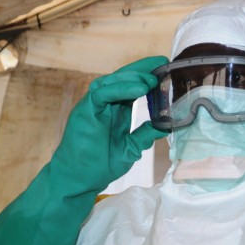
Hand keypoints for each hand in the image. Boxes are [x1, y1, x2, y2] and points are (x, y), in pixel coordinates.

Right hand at [52, 56, 169, 189]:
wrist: (78, 180)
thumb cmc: (100, 164)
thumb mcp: (130, 148)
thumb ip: (144, 134)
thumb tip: (165, 125)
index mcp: (115, 110)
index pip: (131, 87)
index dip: (147, 78)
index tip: (165, 71)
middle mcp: (104, 104)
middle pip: (123, 79)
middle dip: (142, 70)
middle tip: (162, 64)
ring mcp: (93, 106)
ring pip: (112, 81)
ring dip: (133, 77)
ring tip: (153, 78)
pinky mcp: (85, 110)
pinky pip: (102, 93)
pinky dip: (121, 88)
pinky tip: (140, 88)